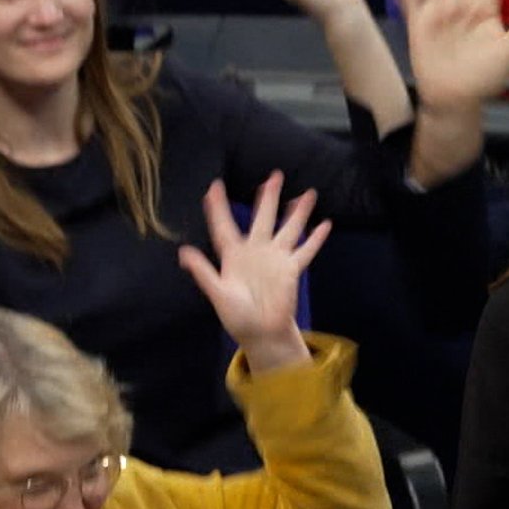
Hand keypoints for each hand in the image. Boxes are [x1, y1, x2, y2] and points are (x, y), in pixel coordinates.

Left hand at [180, 173, 328, 370]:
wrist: (261, 332)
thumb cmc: (236, 316)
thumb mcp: (218, 293)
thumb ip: (204, 272)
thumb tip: (183, 252)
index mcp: (233, 255)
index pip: (224, 225)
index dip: (218, 207)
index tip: (213, 186)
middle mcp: (256, 251)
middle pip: (263, 217)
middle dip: (268, 196)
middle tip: (274, 175)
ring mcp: (276, 258)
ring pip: (289, 228)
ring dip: (297, 211)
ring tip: (307, 193)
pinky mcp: (292, 270)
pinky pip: (305, 250)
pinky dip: (316, 238)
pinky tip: (325, 224)